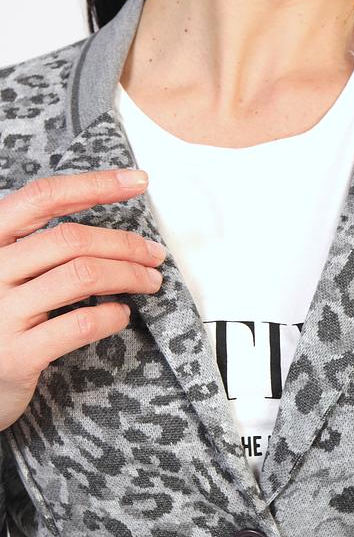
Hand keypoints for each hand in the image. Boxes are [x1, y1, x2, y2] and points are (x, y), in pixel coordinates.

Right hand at [0, 168, 165, 431]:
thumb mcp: (4, 270)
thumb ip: (38, 246)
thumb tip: (107, 226)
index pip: (43, 197)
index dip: (95, 185)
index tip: (138, 181)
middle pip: (72, 239)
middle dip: (125, 244)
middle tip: (154, 255)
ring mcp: (0, 313)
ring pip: (82, 276)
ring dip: (128, 275)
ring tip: (148, 282)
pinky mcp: (17, 355)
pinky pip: (80, 324)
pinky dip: (112, 315)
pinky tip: (120, 314)